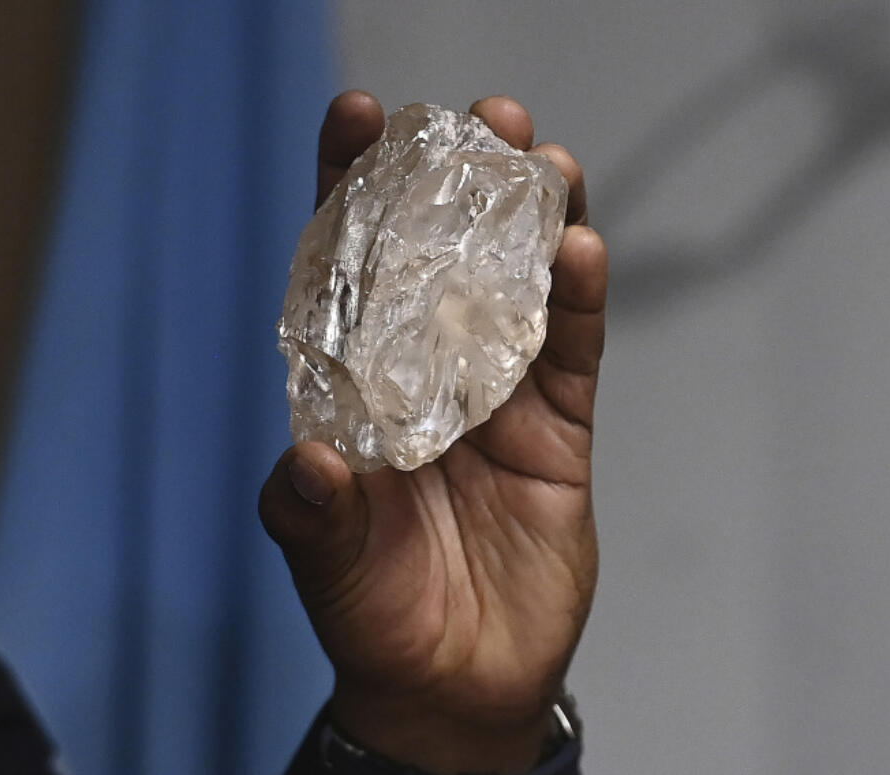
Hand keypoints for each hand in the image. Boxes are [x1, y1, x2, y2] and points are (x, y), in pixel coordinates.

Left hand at [260, 91, 605, 774]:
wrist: (456, 685)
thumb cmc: (376, 616)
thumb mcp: (330, 566)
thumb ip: (312, 517)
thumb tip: (308, 465)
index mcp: (355, 385)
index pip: (347, 269)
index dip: (351, 190)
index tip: (357, 117)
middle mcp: (423, 373)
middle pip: (440, 256)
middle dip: (455, 183)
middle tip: (480, 120)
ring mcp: (495, 395)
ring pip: (516, 288)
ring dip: (531, 222)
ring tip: (542, 160)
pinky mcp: (557, 429)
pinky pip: (569, 352)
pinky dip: (576, 302)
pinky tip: (581, 250)